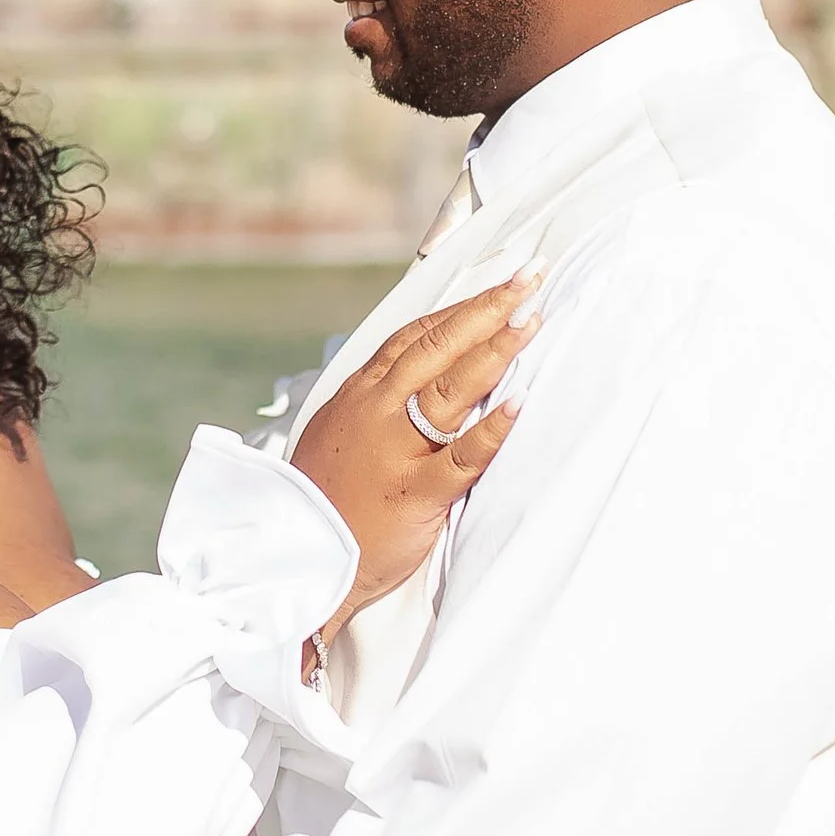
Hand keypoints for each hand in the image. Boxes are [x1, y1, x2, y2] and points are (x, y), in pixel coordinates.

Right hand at [292, 275, 535, 634]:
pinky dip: (492, 429)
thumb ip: (378, 398)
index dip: (462, 306)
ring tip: (531, 320)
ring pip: (452, 388)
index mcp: (362, 393)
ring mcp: (397, 450)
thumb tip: (422, 370)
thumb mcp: (340, 430)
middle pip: (439, 347)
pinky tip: (520, 402)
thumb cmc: (327, 495)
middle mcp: (379, 411)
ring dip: (495, 350)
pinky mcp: (416, 493)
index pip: (417, 335)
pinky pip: (461, 457)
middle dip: (488, 309)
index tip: (501, 282)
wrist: (303, 557)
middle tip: (530, 278)